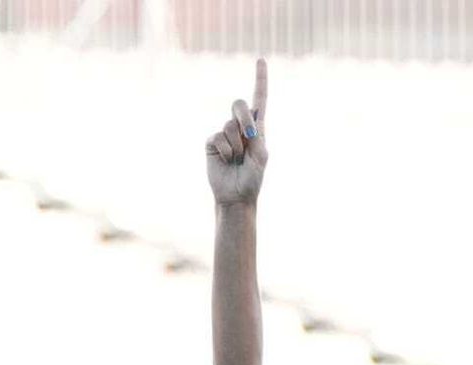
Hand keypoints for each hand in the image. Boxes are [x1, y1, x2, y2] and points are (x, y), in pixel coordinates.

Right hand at [206, 59, 268, 206]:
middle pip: (239, 104)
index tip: (261, 59)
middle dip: (243, 116)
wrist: (236, 196)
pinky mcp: (212, 142)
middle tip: (249, 136)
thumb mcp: (261, 157)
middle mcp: (240, 127)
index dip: (260, 80)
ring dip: (236, 146)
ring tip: (237, 160)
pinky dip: (225, 150)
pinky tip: (226, 161)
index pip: (259, 100)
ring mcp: (225, 134)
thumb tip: (244, 127)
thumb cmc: (252, 178)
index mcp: (257, 128)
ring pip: (229, 125)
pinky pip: (217, 137)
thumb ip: (256, 137)